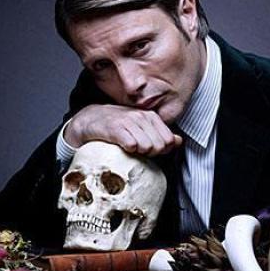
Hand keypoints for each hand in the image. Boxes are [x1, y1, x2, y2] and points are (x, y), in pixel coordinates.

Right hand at [64, 104, 182, 155]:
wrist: (91, 120)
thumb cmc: (118, 126)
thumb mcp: (142, 129)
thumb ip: (161, 135)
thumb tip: (178, 141)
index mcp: (151, 117)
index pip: (168, 140)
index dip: (160, 150)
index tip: (148, 148)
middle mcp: (141, 117)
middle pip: (158, 146)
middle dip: (150, 153)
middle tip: (137, 149)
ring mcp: (129, 121)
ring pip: (146, 147)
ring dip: (138, 152)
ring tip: (129, 147)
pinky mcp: (116, 128)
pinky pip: (131, 145)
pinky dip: (128, 150)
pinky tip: (121, 146)